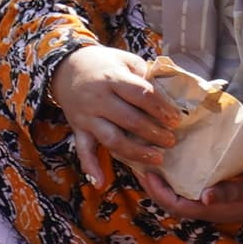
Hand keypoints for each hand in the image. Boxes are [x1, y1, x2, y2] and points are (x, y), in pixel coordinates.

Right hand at [49, 43, 186, 181]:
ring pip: (111, 138)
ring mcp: (87, 115)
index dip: (161, 108)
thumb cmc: (103, 64)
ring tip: (157, 158)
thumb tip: (172, 90)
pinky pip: (83, 150)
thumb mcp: (125, 60)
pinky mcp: (78, 128)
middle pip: (129, 119)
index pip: (141, 94)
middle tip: (171, 140)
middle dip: (154, 132)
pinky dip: (90, 167)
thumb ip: (145, 74)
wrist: (65, 67)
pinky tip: (100, 183)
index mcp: (112, 78)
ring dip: (135, 152)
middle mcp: (98, 98)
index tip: (176, 119)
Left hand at [136, 161, 242, 226]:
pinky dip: (180, 172)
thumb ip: (230, 192)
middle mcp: (207, 205)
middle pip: (172, 199)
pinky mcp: (218, 187)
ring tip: (152, 156)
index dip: (157, 192)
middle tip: (140, 160)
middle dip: (154, 184)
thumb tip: (205, 198)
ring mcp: (212, 197)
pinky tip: (175, 155)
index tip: (145, 172)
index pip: (174, 205)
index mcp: (211, 210)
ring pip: (180, 191)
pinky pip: (192, 182)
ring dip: (165, 177)